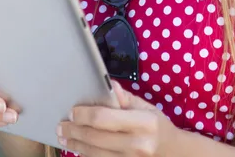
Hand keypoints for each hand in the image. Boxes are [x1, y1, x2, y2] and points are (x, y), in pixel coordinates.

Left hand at [57, 80, 181, 156]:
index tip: (72, 111)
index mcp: (142, 122)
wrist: (173, 153)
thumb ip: (125, 98)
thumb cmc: (157, 126)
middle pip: (96, 138)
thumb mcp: (146, 106)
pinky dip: (86, 154)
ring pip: (95, 154)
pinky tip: (77, 147)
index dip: (85, 115)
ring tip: (63, 136)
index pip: (105, 118)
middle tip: (61, 125)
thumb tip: (108, 84)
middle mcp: (136, 144)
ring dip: (76, 144)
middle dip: (75, 131)